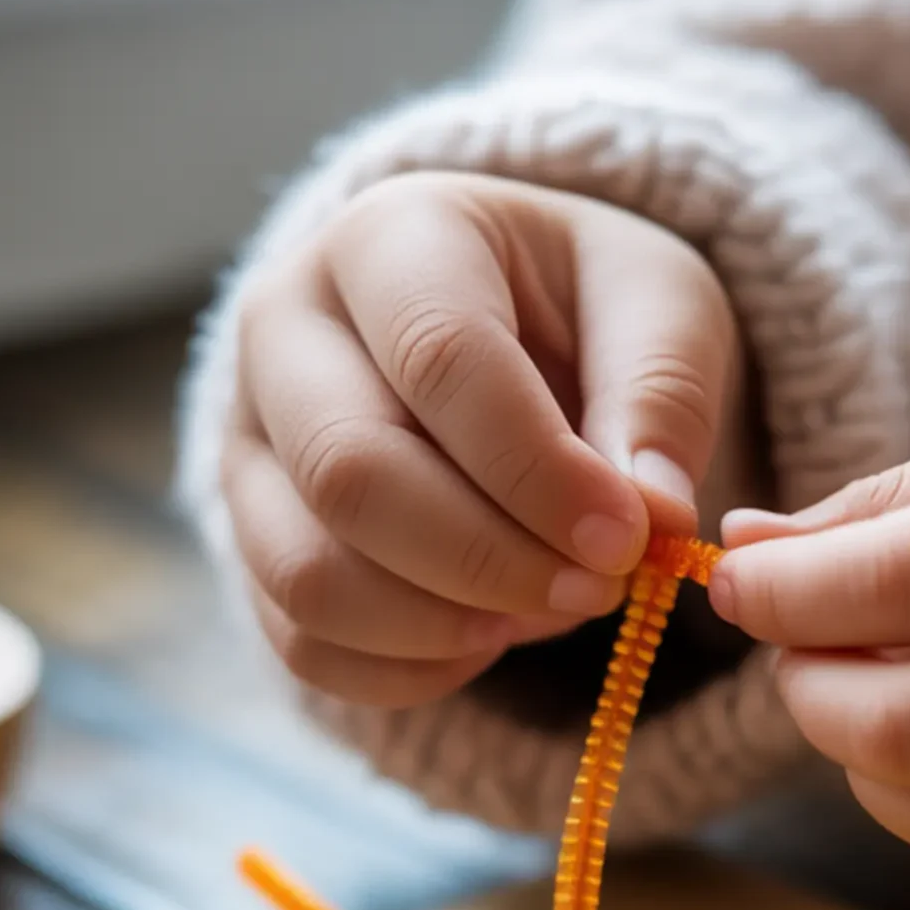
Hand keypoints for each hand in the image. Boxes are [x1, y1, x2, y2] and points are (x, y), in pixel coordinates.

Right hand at [224, 172, 741, 706]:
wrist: (503, 334)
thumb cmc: (584, 308)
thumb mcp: (660, 305)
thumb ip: (662, 397)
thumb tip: (652, 518)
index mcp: (392, 238)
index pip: (440, 359)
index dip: (537, 471)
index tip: (629, 540)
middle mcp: (284, 329)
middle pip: (351, 475)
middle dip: (490, 562)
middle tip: (597, 590)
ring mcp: (248, 442)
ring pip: (309, 575)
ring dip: (445, 628)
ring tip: (545, 610)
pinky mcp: (247, 537)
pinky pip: (301, 642)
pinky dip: (406, 672)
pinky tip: (487, 641)